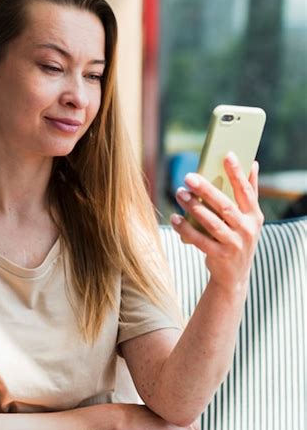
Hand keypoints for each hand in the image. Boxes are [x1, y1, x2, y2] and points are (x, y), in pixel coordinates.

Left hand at [170, 153, 263, 290]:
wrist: (234, 275)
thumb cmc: (238, 238)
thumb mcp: (248, 218)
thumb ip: (249, 192)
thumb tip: (252, 163)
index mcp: (255, 216)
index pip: (246, 190)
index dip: (237, 173)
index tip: (226, 155)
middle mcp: (247, 229)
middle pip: (225, 206)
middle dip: (207, 190)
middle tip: (189, 177)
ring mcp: (234, 244)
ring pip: (212, 223)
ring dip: (194, 207)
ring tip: (179, 194)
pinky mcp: (219, 256)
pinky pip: (200, 240)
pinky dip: (185, 229)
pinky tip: (174, 218)